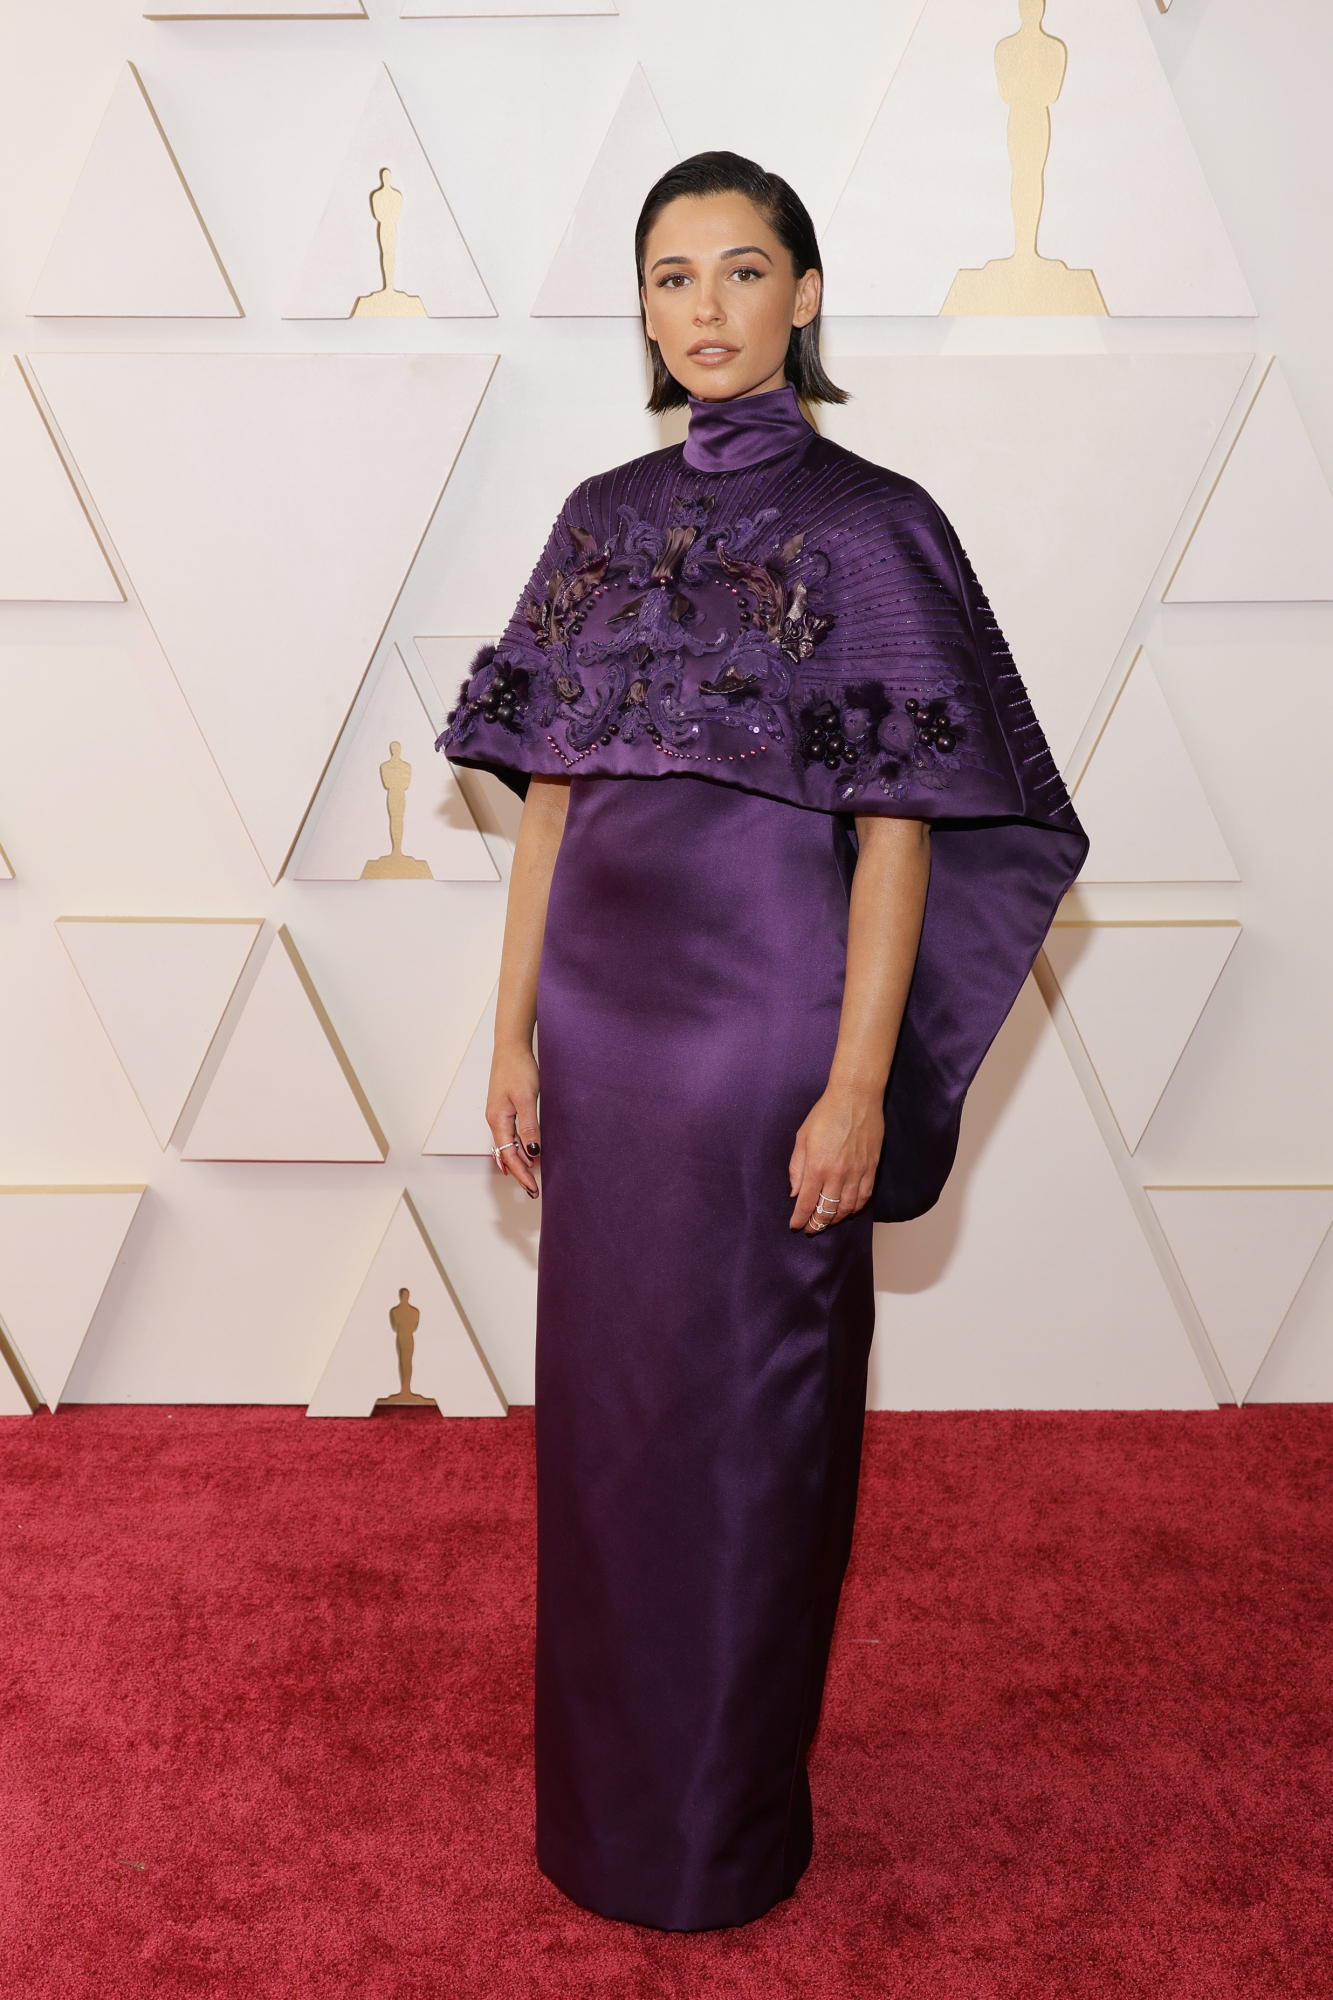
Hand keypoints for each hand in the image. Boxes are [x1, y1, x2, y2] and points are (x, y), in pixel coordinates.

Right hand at [487, 1042, 541, 1198]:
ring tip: (531, 1177)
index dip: (521, 1173)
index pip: (509, 1155)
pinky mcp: (506, 1108)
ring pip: (508, 1145)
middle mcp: (495, 1120)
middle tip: (532, 1190)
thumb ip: (529, 1125)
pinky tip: (527, 1152)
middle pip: (506, 1154)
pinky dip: (518, 1147)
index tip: (532, 1188)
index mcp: (497, 1120)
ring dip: (520, 1161)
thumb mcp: (526, 1098)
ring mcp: (500, 1114)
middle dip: (520, 1173)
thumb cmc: (518, 1069)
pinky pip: (511, 1135)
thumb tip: (532, 1151)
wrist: (511, 1048)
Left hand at [788, 1085, 883, 1233]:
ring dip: (836, 1219)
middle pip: (827, 1210)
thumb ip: (796, 1167)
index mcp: (816, 1166)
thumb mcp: (802, 1137)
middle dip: (817, 1224)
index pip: (806, 1203)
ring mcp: (857, 1172)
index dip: (800, 1219)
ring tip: (827, 1221)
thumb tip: (794, 1192)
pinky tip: (848, 1210)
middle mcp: (837, 1173)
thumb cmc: (825, 1113)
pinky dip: (856, 1208)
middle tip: (811, 1228)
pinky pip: (865, 1196)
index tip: (795, 1226)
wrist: (855, 1097)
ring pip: (847, 1208)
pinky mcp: (871, 1167)